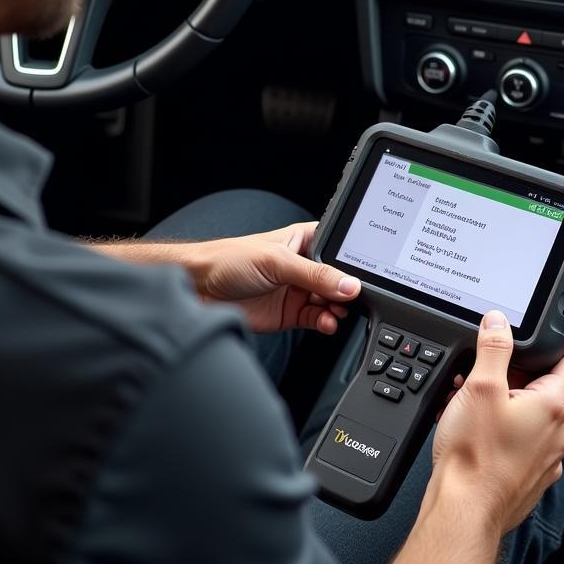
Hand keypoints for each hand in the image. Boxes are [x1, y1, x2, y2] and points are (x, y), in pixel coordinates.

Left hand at [186, 221, 361, 333]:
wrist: (199, 288)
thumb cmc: (229, 259)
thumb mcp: (276, 262)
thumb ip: (314, 274)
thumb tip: (349, 284)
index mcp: (304, 241)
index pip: (339, 250)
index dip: (353, 262)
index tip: (364, 276)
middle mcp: (304, 266)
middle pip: (339, 279)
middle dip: (347, 291)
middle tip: (351, 299)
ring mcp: (298, 290)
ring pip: (331, 302)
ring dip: (338, 309)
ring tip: (337, 312)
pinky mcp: (291, 313)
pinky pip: (318, 319)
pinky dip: (326, 323)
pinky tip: (327, 322)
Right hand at [430, 311, 563, 535]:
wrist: (463, 511)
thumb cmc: (475, 458)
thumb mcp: (480, 388)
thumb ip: (493, 348)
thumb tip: (498, 322)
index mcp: (553, 405)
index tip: (560, 325)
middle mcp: (558, 432)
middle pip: (548, 385)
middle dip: (518, 370)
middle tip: (488, 366)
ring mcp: (547, 456)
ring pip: (532, 412)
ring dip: (506, 398)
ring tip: (470, 399)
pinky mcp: (530, 473)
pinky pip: (522, 437)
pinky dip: (503, 424)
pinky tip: (473, 426)